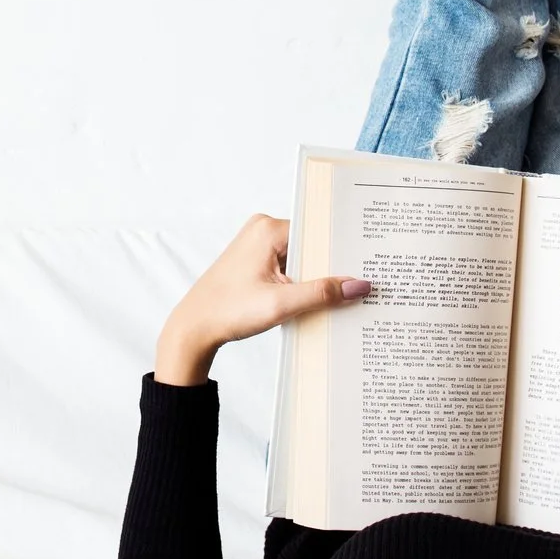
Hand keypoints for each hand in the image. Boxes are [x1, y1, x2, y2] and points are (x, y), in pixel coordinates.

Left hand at [155, 215, 370, 385]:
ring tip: (338, 297)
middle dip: (330, 267)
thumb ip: (322, 293)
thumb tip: (359, 285)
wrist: (194, 329)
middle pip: (311, 245)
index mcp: (268, 229)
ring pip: (301, 258)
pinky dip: (301, 283)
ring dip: (315, 278)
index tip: (366, 266)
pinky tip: (314, 301)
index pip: (318, 233)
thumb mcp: (281, 304)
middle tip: (359, 286)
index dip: (341, 252)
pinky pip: (289, 267)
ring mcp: (257, 245)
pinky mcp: (255, 261)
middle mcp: (262, 230)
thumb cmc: (228, 312)